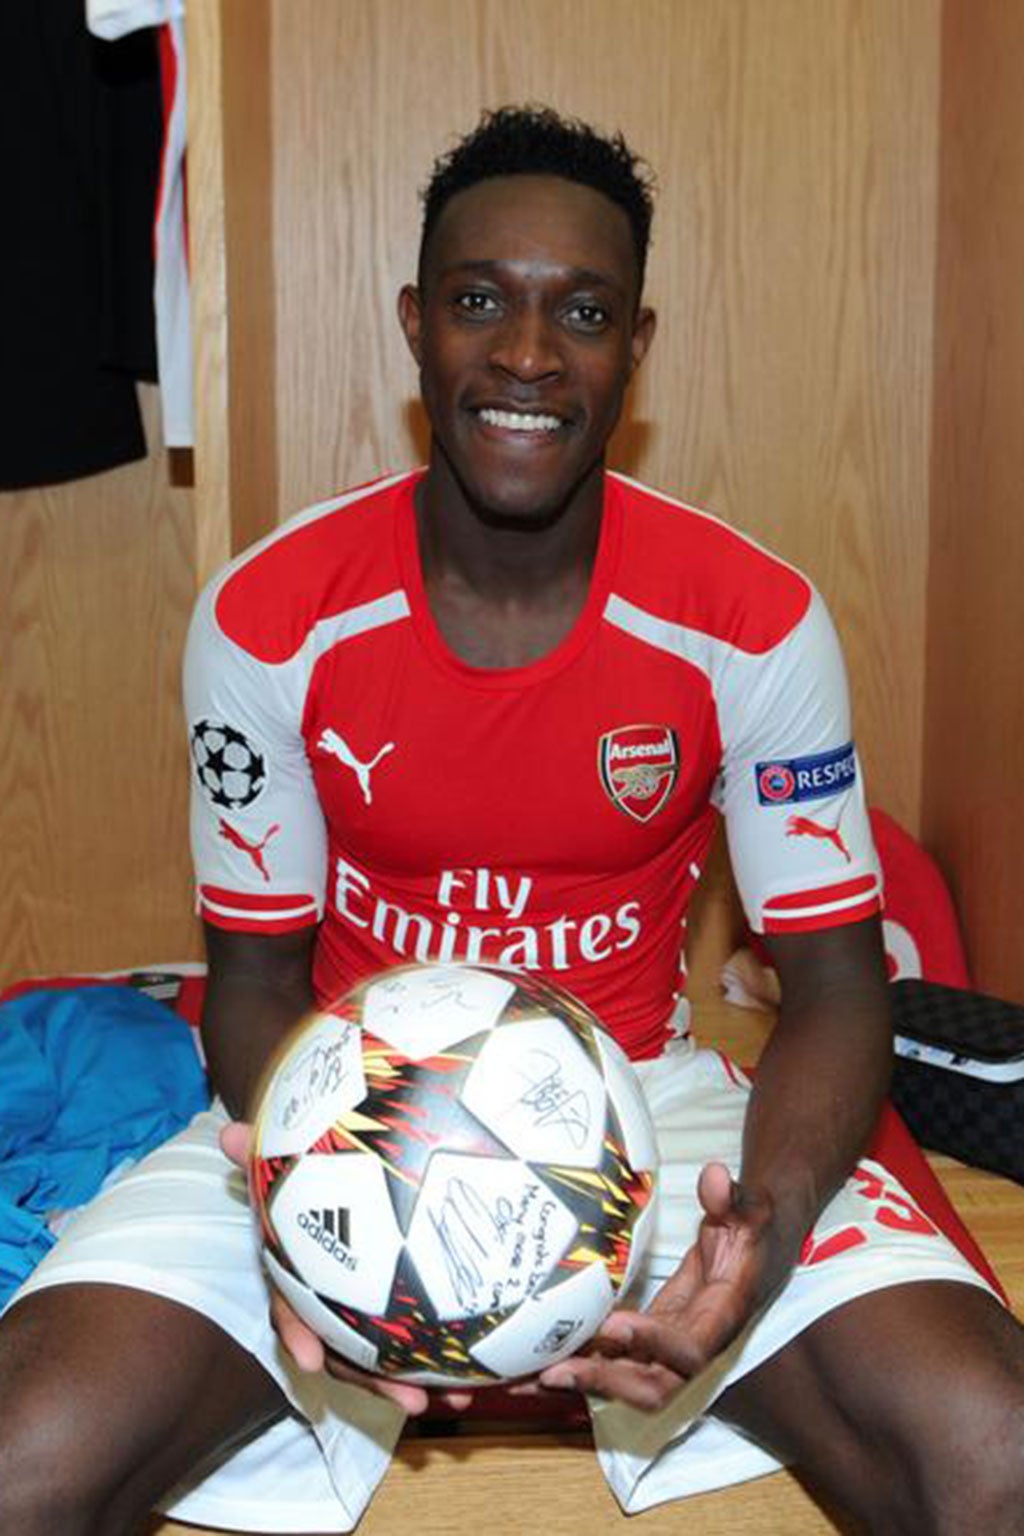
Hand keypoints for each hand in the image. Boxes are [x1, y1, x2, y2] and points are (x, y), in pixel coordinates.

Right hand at [220, 1121, 473, 1416]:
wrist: (326, 1178)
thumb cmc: (308, 1175)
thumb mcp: (285, 1167)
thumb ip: (259, 1155)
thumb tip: (227, 1131)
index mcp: (297, 1277)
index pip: (290, 1310)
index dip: (298, 1335)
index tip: (310, 1362)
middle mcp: (326, 1303)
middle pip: (343, 1351)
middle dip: (373, 1382)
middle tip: (410, 1403)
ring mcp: (357, 1313)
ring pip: (377, 1359)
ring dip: (410, 1384)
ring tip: (451, 1402)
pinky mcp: (391, 1313)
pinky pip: (408, 1344)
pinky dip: (434, 1362)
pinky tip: (471, 1381)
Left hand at [537, 1161, 784, 1411]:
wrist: (755, 1250)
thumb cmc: (751, 1230)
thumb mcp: (749, 1209)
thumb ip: (732, 1199)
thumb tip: (716, 1177)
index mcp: (720, 1318)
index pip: (688, 1348)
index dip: (652, 1342)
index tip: (613, 1325)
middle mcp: (693, 1344)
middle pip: (652, 1384)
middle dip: (606, 1380)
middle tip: (556, 1369)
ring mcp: (667, 1347)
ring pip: (626, 1380)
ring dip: (581, 1380)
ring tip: (530, 1377)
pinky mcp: (648, 1341)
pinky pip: (613, 1361)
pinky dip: (578, 1365)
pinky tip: (536, 1367)